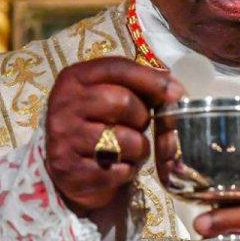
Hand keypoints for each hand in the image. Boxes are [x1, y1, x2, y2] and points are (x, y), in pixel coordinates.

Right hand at [45, 57, 182, 217]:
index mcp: (73, 79)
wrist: (65, 167)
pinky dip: (127, 171)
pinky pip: (119, 171)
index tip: (174, 92)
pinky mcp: (71, 172)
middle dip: (142, 117)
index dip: (151, 79)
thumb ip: (137, 85)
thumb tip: (176, 90)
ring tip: (129, 150)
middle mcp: (63, 106)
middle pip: (123, 102)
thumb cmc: (95, 125)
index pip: (116, 68)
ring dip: (139, 148)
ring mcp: (64, 140)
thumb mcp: (106, 95)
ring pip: (127, 140)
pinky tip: (117, 168)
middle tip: (138, 126)